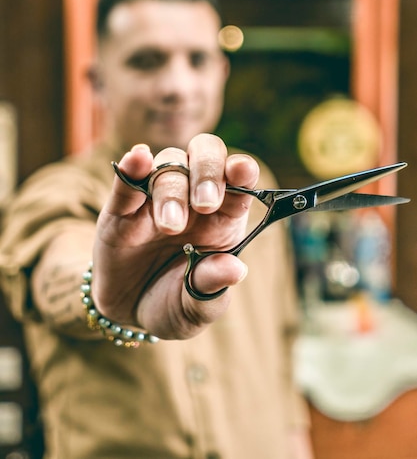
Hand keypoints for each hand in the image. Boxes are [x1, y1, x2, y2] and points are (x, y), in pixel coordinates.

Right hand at [92, 133, 258, 339]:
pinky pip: (127, 179)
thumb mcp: (195, 307)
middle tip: (205, 204)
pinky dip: (132, 166)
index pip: (239, 180)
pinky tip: (136, 158)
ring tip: (170, 226)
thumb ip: (213, 287)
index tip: (242, 170)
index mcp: (222, 217)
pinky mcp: (121, 207)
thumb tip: (235, 269)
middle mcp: (192, 198)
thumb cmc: (172, 302)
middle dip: (208, 172)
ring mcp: (156, 198)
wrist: (125, 312)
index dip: (242, 170)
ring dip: (172, 189)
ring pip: (168, 165)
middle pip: (205, 155)